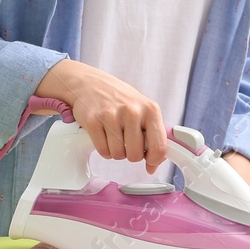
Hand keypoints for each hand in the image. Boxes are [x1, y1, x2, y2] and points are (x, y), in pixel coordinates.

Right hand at [33, 59, 169, 174]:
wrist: (90, 83)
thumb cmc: (120, 99)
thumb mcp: (143, 110)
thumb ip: (153, 135)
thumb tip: (153, 165)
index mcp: (150, 109)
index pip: (159, 146)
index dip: (154, 159)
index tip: (149, 160)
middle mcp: (132, 111)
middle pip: (136, 155)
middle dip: (131, 154)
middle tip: (127, 141)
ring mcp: (111, 116)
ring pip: (118, 155)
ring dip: (116, 151)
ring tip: (114, 135)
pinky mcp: (92, 121)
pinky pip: (103, 151)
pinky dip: (103, 149)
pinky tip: (104, 135)